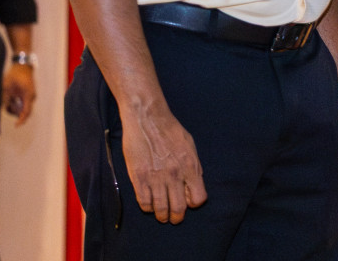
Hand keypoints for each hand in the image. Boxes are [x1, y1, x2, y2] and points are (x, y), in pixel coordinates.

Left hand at [2, 63, 36, 124]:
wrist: (22, 66)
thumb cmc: (15, 75)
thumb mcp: (7, 87)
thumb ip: (6, 99)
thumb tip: (5, 108)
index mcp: (28, 95)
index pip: (26, 111)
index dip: (21, 120)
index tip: (16, 126)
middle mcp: (31, 97)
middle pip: (25, 112)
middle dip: (16, 114)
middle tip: (7, 109)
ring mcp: (30, 95)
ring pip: (24, 108)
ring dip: (15, 109)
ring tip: (8, 101)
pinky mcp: (28, 94)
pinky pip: (23, 103)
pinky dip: (16, 105)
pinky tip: (11, 99)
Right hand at [121, 105, 207, 222]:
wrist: (148, 119)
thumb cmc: (170, 130)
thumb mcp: (190, 146)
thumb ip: (193, 166)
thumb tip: (195, 184)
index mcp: (190, 166)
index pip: (198, 198)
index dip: (193, 203)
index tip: (188, 201)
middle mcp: (174, 175)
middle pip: (178, 208)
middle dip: (177, 217)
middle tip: (174, 218)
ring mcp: (156, 178)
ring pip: (160, 209)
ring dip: (162, 215)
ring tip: (161, 215)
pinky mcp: (139, 178)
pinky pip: (144, 202)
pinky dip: (148, 207)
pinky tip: (150, 204)